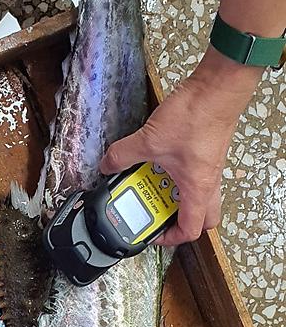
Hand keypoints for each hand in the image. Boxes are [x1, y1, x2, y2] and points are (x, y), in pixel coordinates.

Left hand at [99, 47, 261, 245]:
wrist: (218, 87)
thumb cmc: (197, 116)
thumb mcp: (149, 140)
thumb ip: (123, 155)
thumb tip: (107, 165)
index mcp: (197, 190)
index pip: (190, 230)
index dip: (169, 239)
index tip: (151, 233)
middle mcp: (208, 183)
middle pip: (202, 218)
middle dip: (179, 221)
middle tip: (156, 213)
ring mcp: (210, 168)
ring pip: (199, 196)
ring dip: (176, 196)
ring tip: (153, 186)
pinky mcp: (208, 152)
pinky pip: (196, 175)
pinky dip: (178, 176)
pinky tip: (162, 162)